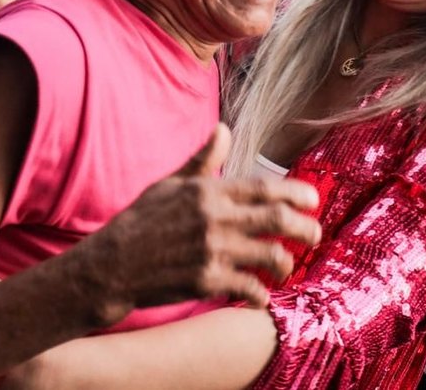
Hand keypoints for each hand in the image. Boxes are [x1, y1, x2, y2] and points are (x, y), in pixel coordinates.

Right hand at [80, 124, 321, 325]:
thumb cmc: (141, 221)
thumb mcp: (170, 183)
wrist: (111, 265)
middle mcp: (215, 218)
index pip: (265, 188)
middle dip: (306, 228)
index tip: (314, 199)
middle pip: (279, 220)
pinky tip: (260, 296)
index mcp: (209, 191)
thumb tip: (223, 129)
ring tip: (286, 268)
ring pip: (271, 256)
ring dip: (286, 264)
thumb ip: (203, 160)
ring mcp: (212, 251)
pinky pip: (249, 288)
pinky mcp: (206, 281)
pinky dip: (261, 294)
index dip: (296, 193)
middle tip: (314, 236)